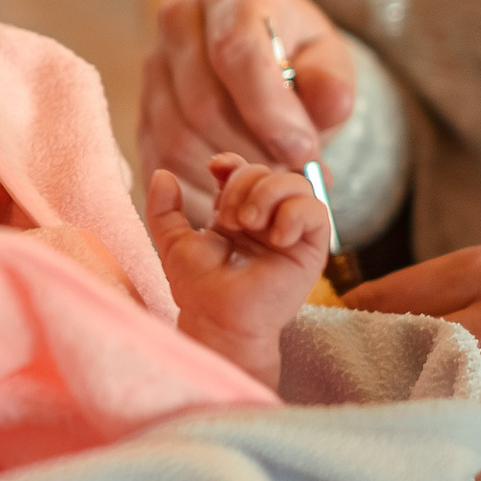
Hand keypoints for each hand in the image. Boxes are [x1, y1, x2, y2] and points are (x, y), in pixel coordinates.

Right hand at [139, 0, 356, 220]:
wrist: (263, 60)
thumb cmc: (297, 58)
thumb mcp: (329, 62)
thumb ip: (332, 83)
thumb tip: (331, 105)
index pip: (236, 50)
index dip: (270, 109)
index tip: (303, 149)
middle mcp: (179, 20)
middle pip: (203, 103)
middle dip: (253, 149)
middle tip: (292, 170)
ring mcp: (152, 66)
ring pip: (178, 139)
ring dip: (229, 173)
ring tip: (268, 174)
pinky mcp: (139, 111)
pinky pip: (161, 163)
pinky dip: (201, 188)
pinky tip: (237, 187)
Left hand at [146, 156, 331, 389]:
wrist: (216, 318)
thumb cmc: (198, 287)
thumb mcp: (173, 241)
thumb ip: (164, 208)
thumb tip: (162, 174)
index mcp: (239, 213)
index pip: (247, 170)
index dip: (235, 163)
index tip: (216, 168)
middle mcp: (267, 219)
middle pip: (268, 172)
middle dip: (243, 185)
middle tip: (228, 220)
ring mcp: (290, 232)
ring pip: (297, 184)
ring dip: (269, 194)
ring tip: (249, 223)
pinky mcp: (311, 250)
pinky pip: (317, 212)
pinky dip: (295, 214)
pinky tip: (274, 237)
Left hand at [343, 245, 480, 480]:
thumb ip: (448, 304)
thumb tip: (343, 334)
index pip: (369, 299)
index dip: (341, 340)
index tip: (329, 368)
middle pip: (371, 353)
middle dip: (354, 386)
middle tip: (350, 412)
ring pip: (395, 408)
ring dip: (386, 429)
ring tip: (399, 440)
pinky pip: (434, 459)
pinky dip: (428, 468)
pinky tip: (446, 469)